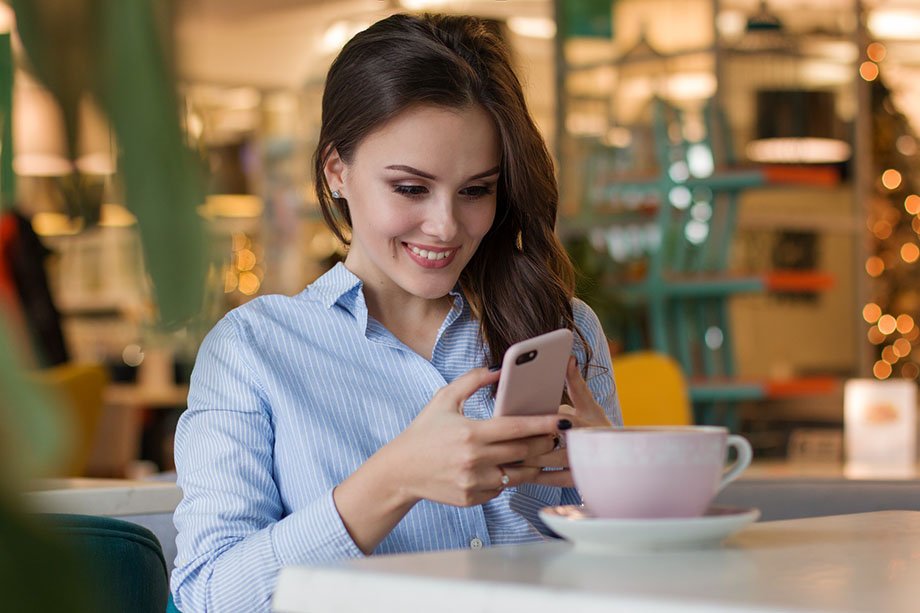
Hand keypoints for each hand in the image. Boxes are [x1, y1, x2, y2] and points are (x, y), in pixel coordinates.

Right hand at [390, 366, 563, 507]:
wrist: (400, 470)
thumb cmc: (424, 431)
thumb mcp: (444, 398)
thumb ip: (473, 380)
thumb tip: (500, 369)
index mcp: (470, 433)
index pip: (517, 427)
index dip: (544, 423)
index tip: (563, 420)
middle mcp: (474, 460)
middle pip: (524, 452)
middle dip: (543, 443)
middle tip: (553, 436)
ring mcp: (474, 482)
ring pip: (518, 475)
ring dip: (530, 464)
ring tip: (534, 451)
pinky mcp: (472, 499)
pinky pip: (501, 489)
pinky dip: (506, 478)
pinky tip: (504, 467)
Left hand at [517, 357, 613, 487]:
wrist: (622, 459)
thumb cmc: (599, 427)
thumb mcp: (589, 404)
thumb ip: (576, 382)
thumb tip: (568, 358)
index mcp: (586, 422)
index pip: (556, 418)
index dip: (535, 419)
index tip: (514, 415)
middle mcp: (585, 444)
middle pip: (546, 441)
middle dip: (524, 438)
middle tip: (501, 435)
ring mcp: (582, 465)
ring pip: (545, 461)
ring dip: (524, 457)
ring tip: (504, 452)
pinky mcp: (579, 482)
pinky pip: (550, 480)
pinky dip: (534, 475)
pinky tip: (520, 470)